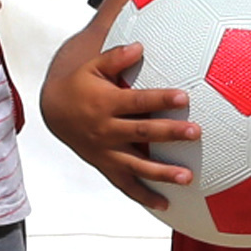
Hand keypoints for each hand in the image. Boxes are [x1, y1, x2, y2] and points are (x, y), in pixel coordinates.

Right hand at [41, 41, 197, 209]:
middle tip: (195, 132)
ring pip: (137, 165)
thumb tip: (139, 46)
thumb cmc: (81, 83)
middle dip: (169, 133)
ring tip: (187, 177)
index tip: (184, 97)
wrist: (55, 112)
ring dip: (162, 172)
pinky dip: (144, 196)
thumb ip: (116, 57)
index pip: (137, 102)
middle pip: (142, 134)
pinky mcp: (106, 166)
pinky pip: (126, 185)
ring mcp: (106, 152)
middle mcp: (106, 130)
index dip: (160, 100)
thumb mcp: (93, 66)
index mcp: (106, 104)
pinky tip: (166, 204)